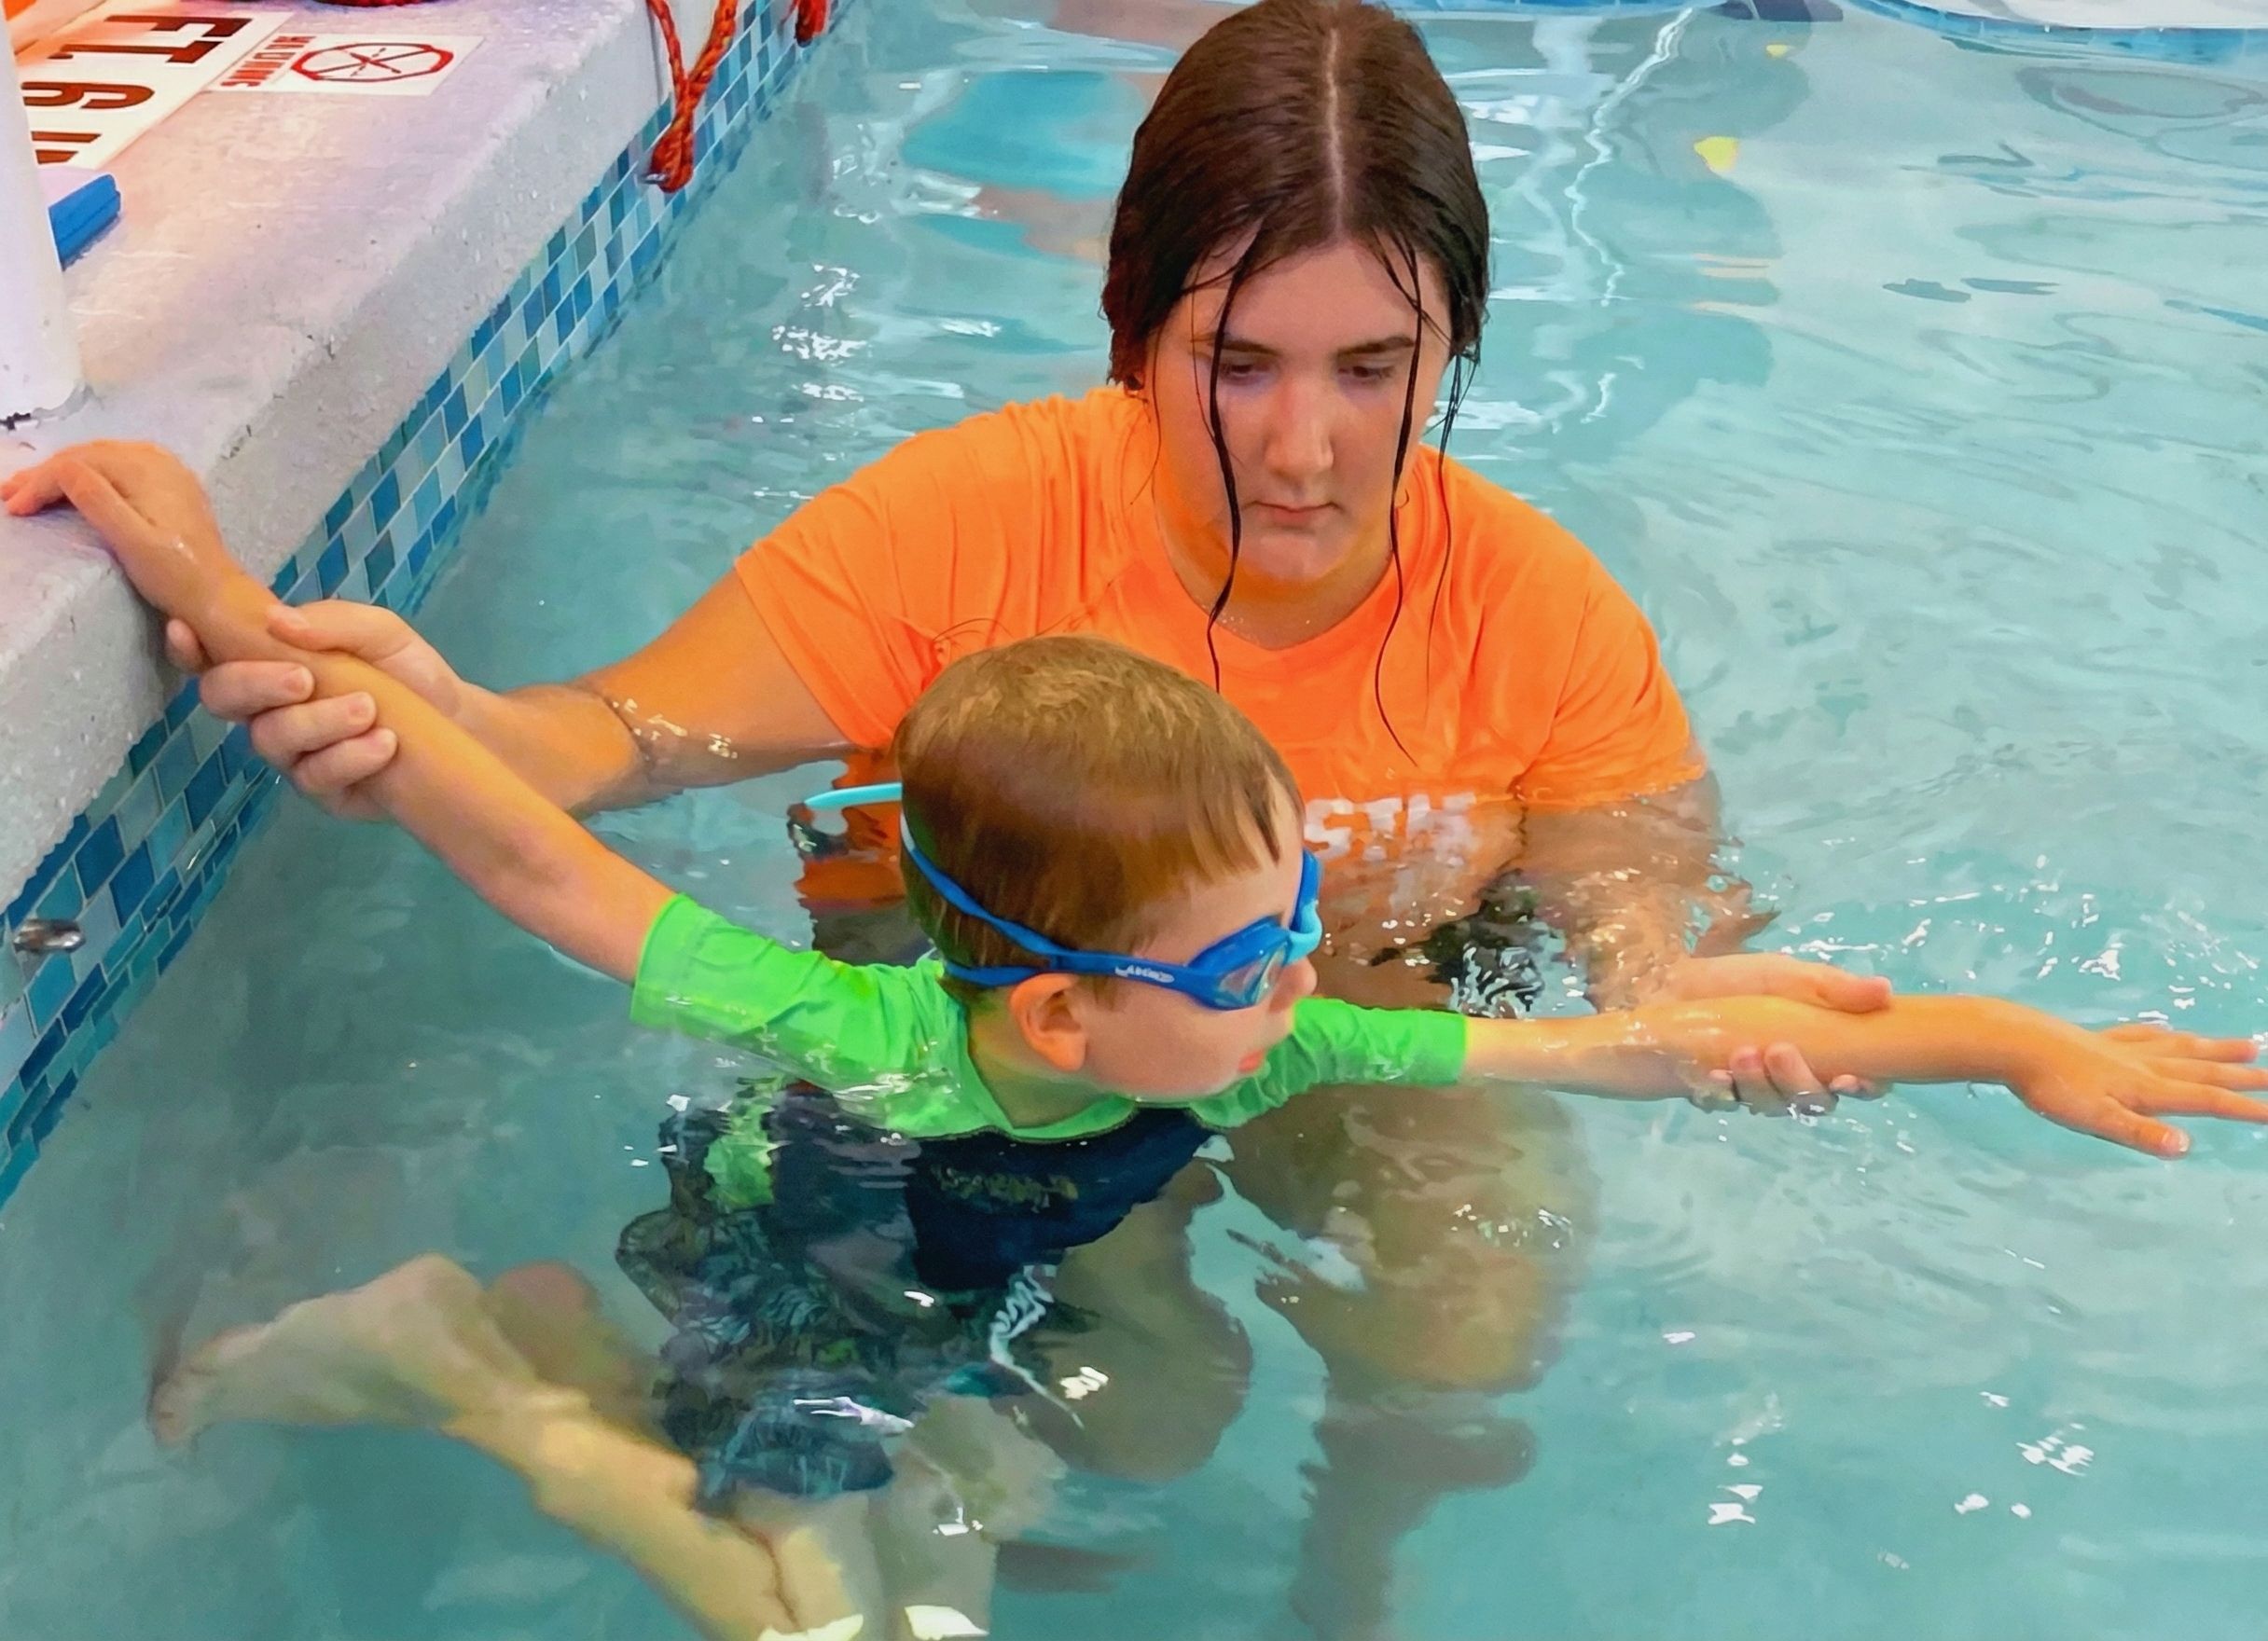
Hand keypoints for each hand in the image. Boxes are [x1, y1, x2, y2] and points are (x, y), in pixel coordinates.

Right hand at [2, 439, 222, 559]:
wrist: (219, 596)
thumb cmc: (174, 575)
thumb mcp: (132, 540)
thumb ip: (97, 500)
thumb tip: (62, 467)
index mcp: (145, 469)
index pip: (78, 464)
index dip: (41, 482)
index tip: (13, 507)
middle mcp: (157, 460)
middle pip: (88, 457)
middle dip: (46, 475)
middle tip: (9, 495)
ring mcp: (167, 471)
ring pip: (102, 459)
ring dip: (64, 472)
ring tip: (31, 490)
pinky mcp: (171, 487)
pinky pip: (119, 467)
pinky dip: (90, 475)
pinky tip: (73, 485)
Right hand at [165, 602, 463, 820]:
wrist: (455, 719)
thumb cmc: (404, 669)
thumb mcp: (379, 631)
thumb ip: (331, 622)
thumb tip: (277, 620)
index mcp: (269, 665)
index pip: (211, 657)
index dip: (187, 647)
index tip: (187, 631)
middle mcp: (268, 711)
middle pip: (223, 700)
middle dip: (256, 684)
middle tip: (303, 678)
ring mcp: (292, 754)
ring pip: (271, 740)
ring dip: (317, 722)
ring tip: (369, 708)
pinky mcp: (323, 791)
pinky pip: (314, 777)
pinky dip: (349, 757)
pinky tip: (384, 743)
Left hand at [1660, 952, 1894, 1116]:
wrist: (1659, 982)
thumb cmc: (1729, 980)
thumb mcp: (1782, 974)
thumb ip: (1831, 986)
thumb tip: (1886, 992)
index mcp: (1816, 1048)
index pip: (1853, 1080)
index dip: (1863, 1087)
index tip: (1852, 1078)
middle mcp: (1787, 1076)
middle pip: (1812, 1101)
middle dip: (1800, 1083)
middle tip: (1778, 1051)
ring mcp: (1750, 1088)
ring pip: (1770, 1106)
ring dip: (1760, 1086)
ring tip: (1741, 1053)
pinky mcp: (1712, 1093)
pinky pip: (1724, 1106)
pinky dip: (1722, 1094)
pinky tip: (1712, 1074)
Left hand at [2016, 1023, 2267, 1157]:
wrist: (2015, 1042)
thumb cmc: (2052, 1088)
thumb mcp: (2096, 1119)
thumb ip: (2140, 1133)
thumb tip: (2186, 1147)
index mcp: (2148, 1088)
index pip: (2207, 1101)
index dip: (2246, 1108)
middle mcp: (2145, 1064)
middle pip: (2205, 1072)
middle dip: (2244, 1077)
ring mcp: (2124, 1048)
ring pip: (2183, 1048)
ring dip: (2217, 1050)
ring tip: (2248, 1046)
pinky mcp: (2101, 1039)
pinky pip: (2146, 1034)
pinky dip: (2167, 1034)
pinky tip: (2171, 1030)